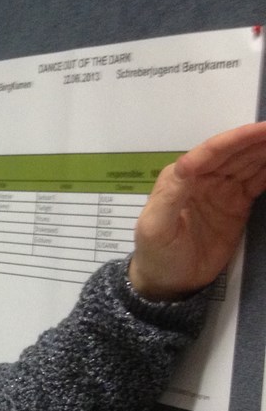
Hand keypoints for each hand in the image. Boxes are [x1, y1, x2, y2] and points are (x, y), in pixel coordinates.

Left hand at [129, 121, 265, 299]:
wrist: (169, 281)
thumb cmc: (157, 254)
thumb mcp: (156, 227)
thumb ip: (171, 196)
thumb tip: (187, 163)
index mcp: (181, 177)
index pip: (212, 151)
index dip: (239, 138)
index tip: (265, 129)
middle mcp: (202, 177)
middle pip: (235, 153)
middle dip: (260, 139)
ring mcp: (222, 190)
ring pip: (250, 163)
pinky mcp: (237, 205)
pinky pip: (258, 182)